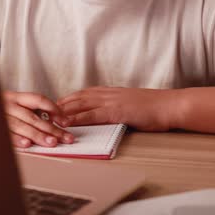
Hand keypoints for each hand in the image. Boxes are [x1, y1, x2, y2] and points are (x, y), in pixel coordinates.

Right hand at [2, 91, 74, 148]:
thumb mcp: (14, 105)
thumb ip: (32, 110)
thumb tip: (57, 120)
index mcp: (15, 97)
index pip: (38, 99)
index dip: (53, 109)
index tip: (65, 121)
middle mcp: (7, 104)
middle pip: (33, 116)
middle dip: (51, 128)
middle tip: (65, 138)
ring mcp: (0, 116)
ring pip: (21, 125)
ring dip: (37, 135)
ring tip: (51, 142)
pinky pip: (6, 134)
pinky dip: (17, 139)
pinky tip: (28, 145)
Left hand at [57, 87, 178, 130]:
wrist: (170, 106)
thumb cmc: (155, 108)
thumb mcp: (132, 104)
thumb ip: (119, 107)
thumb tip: (109, 114)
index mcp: (112, 92)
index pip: (84, 93)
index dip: (68, 99)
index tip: (55, 104)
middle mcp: (108, 93)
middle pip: (77, 97)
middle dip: (60, 104)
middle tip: (44, 111)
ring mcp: (111, 101)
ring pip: (80, 104)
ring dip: (63, 110)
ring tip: (47, 116)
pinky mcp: (116, 111)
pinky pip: (92, 115)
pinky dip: (77, 118)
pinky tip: (66, 122)